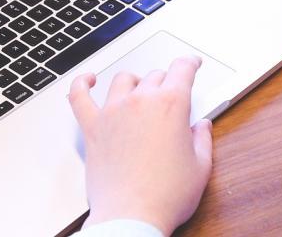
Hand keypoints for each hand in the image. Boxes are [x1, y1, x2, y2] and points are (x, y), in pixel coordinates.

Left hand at [68, 56, 213, 235]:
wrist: (131, 217)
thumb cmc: (165, 197)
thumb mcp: (200, 168)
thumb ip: (203, 140)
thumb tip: (201, 127)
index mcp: (171, 105)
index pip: (182, 69)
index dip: (190, 63)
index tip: (192, 64)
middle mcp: (140, 101)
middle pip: (155, 76)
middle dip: (167, 81)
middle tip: (171, 94)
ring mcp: (113, 112)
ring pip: (123, 80)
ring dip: (135, 81)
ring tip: (140, 89)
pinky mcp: (92, 128)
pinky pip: (79, 96)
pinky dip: (81, 83)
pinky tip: (88, 80)